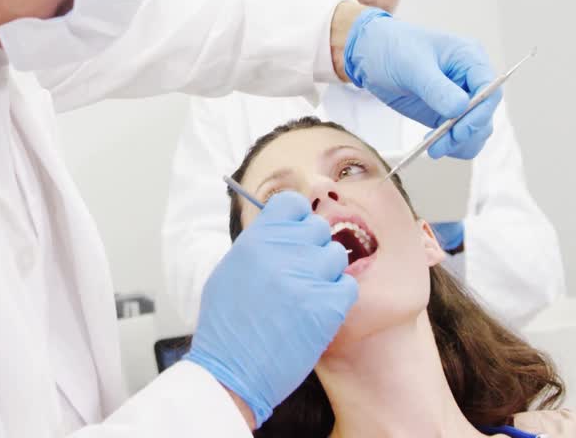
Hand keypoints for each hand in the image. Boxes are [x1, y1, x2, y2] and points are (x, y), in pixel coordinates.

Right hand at [185, 192, 356, 426]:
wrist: (232, 372)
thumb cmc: (228, 326)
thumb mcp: (230, 270)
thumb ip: (260, 244)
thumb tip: (285, 226)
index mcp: (256, 239)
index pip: (293, 203)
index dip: (298, 219)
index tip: (295, 235)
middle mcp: (282, 251)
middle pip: (319, 228)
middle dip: (313, 249)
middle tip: (300, 274)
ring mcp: (306, 277)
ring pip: (336, 256)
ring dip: (326, 274)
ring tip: (306, 297)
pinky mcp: (326, 306)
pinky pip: (348, 286)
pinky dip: (337, 299)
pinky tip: (318, 312)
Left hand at [344, 8, 499, 158]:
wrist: (370, 54)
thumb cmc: (392, 47)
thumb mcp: (412, 65)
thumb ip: (436, 87)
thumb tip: (459, 109)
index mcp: (469, 58)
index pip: (490, 88)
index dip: (480, 112)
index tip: (460, 130)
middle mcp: (470, 79)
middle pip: (485, 113)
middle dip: (466, 133)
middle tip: (440, 145)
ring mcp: (459, 98)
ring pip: (476, 130)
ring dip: (460, 144)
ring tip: (434, 149)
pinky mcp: (446, 114)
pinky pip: (459, 136)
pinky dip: (451, 145)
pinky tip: (432, 145)